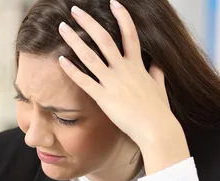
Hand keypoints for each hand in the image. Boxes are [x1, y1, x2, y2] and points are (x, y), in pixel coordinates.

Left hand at [58, 0, 189, 173]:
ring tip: (62, 28)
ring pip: (90, 56)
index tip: (113, 3)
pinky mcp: (104, 97)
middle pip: (104, 39)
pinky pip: (84, 81)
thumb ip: (155, 73)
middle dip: (89, 22)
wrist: (156, 129)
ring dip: (75, 40)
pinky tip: (60, 59)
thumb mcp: (159, 87)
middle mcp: (124, 69)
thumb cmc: (158, 111)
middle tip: (75, 10)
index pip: (130, 34)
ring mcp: (113, 82)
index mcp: (138, 65)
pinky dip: (71, 69)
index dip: (122, 17)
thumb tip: (157, 63)